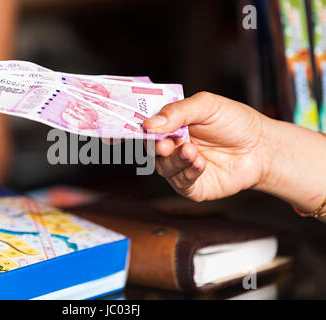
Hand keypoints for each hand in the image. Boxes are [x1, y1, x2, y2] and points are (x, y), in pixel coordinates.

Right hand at [144, 92, 267, 201]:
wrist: (262, 147)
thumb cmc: (235, 122)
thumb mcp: (207, 106)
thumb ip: (178, 112)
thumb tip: (150, 124)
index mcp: (172, 126)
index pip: (149, 128)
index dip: (144, 130)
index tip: (145, 129)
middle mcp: (173, 147)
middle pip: (152, 150)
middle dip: (157, 148)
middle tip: (165, 145)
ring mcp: (182, 168)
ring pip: (164, 168)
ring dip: (175, 160)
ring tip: (191, 151)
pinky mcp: (194, 187)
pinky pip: (181, 183)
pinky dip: (188, 173)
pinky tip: (200, 163)